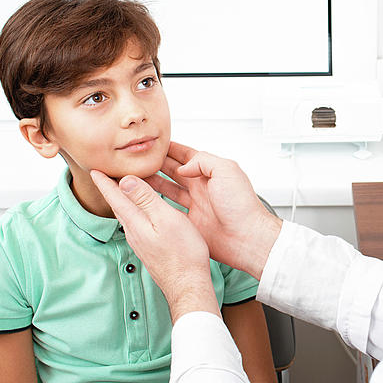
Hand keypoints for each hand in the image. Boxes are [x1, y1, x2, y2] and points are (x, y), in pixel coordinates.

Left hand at [90, 170, 220, 321]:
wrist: (188, 285)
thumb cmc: (183, 253)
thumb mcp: (166, 219)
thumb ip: (146, 199)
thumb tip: (125, 181)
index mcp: (136, 222)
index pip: (115, 197)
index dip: (104, 181)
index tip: (94, 169)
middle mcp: (133, 233)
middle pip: (118, 205)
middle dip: (110, 189)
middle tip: (105, 175)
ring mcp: (141, 242)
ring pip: (127, 215)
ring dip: (123, 200)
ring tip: (122, 188)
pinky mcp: (149, 248)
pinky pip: (137, 223)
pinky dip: (135, 211)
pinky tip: (143, 212)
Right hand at [142, 141, 282, 279]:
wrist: (246, 237)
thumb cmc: (242, 206)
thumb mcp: (227, 171)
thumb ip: (205, 162)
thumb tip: (184, 165)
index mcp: (212, 173)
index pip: (187, 156)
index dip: (171, 149)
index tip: (154, 144)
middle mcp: (202, 188)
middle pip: (174, 171)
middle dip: (157, 164)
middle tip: (139, 159)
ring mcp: (196, 205)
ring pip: (169, 189)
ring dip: (153, 182)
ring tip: (136, 176)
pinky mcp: (191, 222)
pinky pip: (170, 211)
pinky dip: (158, 205)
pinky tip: (146, 200)